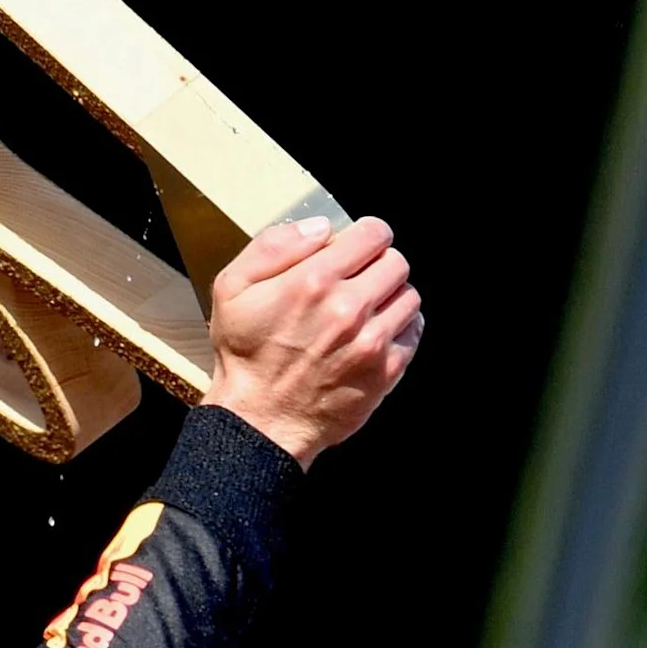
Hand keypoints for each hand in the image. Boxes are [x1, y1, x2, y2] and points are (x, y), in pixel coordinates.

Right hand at [199, 215, 423, 467]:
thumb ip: (273, 246)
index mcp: (313, 280)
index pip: (372, 234)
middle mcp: (348, 308)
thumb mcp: (233, 287)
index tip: (359, 246)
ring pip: (410, 296)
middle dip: (379, 264)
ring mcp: (372, 342)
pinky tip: (376, 333)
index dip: (368, 235)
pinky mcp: (386, 371)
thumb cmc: (246, 354)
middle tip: (361, 279)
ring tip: (369, 308)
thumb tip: (320, 227)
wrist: (261, 420)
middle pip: (396, 262)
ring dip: (392, 296)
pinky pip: (414, 332)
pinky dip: (401, 328)